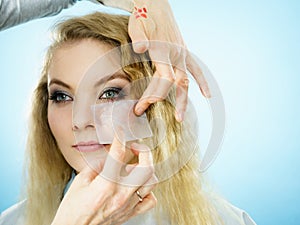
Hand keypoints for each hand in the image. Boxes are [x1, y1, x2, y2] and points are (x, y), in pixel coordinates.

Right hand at [51, 137, 156, 224]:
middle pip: (146, 167)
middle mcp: (121, 194)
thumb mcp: (80, 182)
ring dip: (145, 169)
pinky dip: (148, 190)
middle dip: (144, 151)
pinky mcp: (131, 213)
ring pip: (152, 182)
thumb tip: (109, 155)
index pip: (118, 154)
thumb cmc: (73, 210)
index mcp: (105, 185)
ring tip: (134, 166)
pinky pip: (150, 200)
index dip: (120, 138)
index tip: (120, 132)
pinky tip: (138, 186)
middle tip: (135, 147)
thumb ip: (97, 165)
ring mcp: (128, 205)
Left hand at [128, 0, 210, 121]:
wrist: (155, 5)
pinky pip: (196, 68)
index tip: (142, 106)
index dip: (155, 95)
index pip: (164, 79)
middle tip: (162, 117)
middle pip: (176, 83)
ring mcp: (182, 53)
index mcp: (163, 50)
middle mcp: (175, 54)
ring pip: (186, 80)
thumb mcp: (137, 26)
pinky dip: (202, 81)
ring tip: (180, 117)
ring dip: (183, 99)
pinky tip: (207, 94)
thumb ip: (139, 38)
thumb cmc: (143, 17)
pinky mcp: (184, 52)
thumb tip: (141, 48)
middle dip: (168, 101)